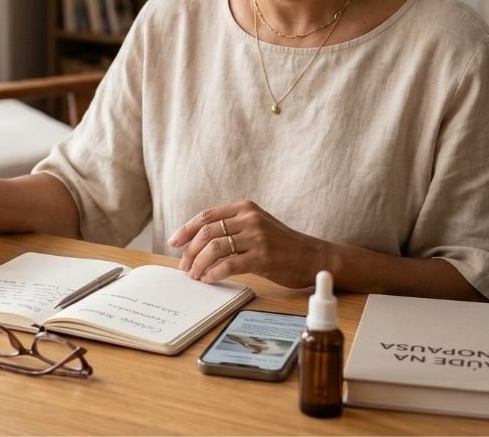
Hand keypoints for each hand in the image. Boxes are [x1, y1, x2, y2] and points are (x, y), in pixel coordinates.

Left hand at [167, 200, 335, 288]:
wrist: (314, 256)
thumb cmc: (283, 245)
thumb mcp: (257, 226)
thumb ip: (233, 227)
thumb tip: (198, 242)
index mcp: (246, 208)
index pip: (207, 216)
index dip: (186, 229)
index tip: (174, 242)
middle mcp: (250, 219)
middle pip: (207, 232)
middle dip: (190, 251)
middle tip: (184, 266)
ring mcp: (257, 237)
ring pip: (214, 248)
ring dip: (199, 264)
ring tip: (195, 275)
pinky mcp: (263, 257)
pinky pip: (228, 265)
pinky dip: (214, 273)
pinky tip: (209, 279)